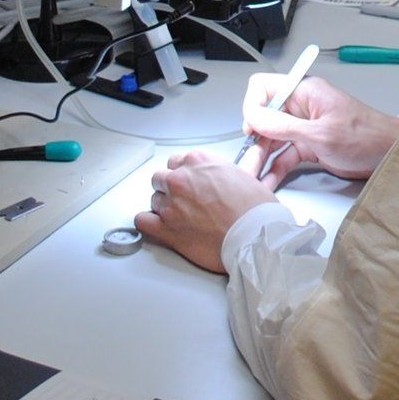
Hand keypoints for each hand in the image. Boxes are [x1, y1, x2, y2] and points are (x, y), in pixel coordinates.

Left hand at [135, 149, 277, 272]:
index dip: (183, 173)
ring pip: (154, 200)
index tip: (189, 181)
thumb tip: (223, 174)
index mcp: (200, 161)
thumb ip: (223, 171)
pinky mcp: (165, 228)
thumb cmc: (255, 212)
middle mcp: (181, 179)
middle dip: (171, 189)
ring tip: (181, 217)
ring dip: (164, 207)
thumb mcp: (245, 177)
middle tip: (186, 200)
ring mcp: (171, 204)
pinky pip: (142, 221)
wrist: (255, 238)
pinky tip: (158, 226)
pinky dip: (149, 223)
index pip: (176, 161)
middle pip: (161, 178)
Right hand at [238, 74, 398, 186]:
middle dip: (253, 141)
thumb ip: (284, 127)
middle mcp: (300, 107)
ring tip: (251, 179)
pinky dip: (275, 168)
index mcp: (304, 92)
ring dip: (261, 159)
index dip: (253, 107)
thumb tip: (253, 118)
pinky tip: (267, 182)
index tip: (252, 129)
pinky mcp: (309, 146)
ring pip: (272, 140)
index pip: (263, 88)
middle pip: (264, 119)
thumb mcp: (321, 134)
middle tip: (247, 164)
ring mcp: (304, 127)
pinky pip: (285, 156)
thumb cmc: (365, 137)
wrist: (389, 154)